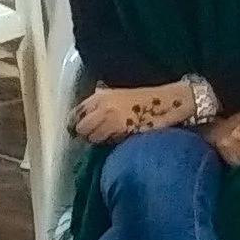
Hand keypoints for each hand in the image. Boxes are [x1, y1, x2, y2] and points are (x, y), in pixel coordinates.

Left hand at [72, 81, 190, 143]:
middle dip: (85, 134)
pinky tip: (119, 138)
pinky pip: (107, 141)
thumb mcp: (117, 96)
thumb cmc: (143, 100)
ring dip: (98, 140)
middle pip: (81, 127)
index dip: (74, 124)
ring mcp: (111, 117)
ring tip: (109, 137)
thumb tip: (84, 117)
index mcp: (99, 96)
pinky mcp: (121, 129)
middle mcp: (102, 105)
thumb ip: (100, 103)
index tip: (76, 131)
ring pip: (92, 137)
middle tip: (93, 137)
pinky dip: (110, 142)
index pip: (76, 112)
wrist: (165, 102)